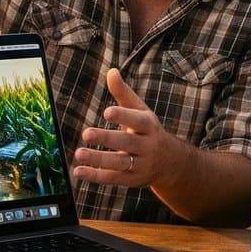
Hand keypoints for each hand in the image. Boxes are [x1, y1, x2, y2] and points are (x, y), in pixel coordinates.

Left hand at [71, 69, 180, 189]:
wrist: (171, 162)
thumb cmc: (148, 130)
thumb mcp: (140, 110)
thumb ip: (123, 93)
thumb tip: (111, 71)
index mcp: (149, 125)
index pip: (137, 120)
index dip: (123, 116)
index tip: (107, 112)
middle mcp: (147, 145)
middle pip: (127, 142)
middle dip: (106, 138)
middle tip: (86, 133)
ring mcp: (141, 164)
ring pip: (119, 162)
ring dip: (98, 159)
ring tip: (79, 153)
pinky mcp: (133, 180)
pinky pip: (113, 178)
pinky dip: (95, 176)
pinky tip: (78, 171)